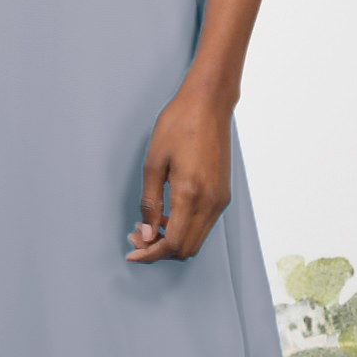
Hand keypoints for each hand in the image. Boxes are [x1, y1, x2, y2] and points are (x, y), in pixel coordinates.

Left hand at [127, 80, 232, 262]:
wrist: (209, 103)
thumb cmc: (179, 125)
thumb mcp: (153, 162)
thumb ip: (149, 202)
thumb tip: (146, 233)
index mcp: (191, 194)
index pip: (173, 243)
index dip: (151, 253)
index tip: (133, 252)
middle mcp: (211, 202)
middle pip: (187, 248)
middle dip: (160, 250)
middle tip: (136, 237)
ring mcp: (220, 199)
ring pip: (196, 239)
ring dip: (172, 240)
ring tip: (148, 226)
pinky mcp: (223, 194)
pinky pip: (204, 224)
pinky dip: (185, 228)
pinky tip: (167, 215)